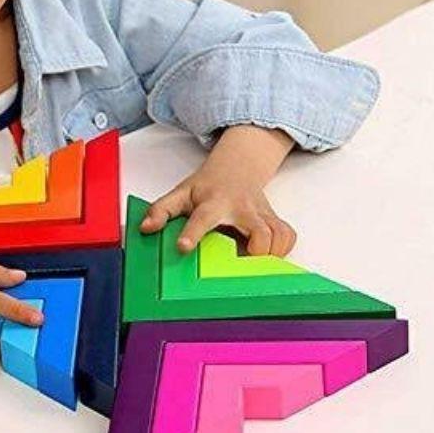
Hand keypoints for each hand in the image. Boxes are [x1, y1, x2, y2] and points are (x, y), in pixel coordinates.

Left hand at [139, 173, 296, 256]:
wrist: (237, 167)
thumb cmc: (207, 186)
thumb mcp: (181, 193)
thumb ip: (161, 210)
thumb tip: (145, 228)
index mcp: (213, 202)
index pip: (202, 217)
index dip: (192, 233)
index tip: (182, 247)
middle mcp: (242, 208)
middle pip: (258, 231)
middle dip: (254, 251)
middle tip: (240, 265)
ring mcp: (261, 214)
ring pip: (277, 236)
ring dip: (269, 254)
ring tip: (252, 261)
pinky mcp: (275, 220)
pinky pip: (287, 237)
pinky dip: (282, 248)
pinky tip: (266, 254)